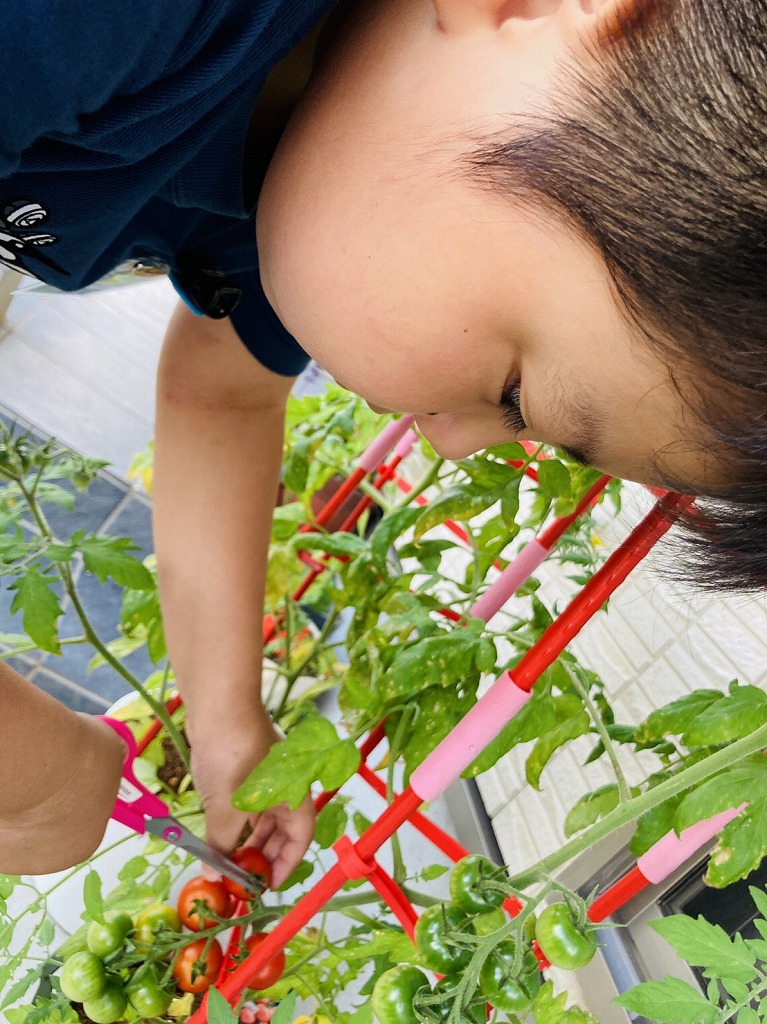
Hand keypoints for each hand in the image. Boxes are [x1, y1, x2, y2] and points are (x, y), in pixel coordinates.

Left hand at [189, 710, 314, 887]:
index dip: (286, 865)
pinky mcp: (248, 769)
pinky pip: (249, 804)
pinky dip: (238, 822)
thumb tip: (214, 875)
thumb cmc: (232, 757)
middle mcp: (286, 788)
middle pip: (283, 831)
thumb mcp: (226, 809)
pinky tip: (221, 834)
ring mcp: (267, 778)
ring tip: (229, 860)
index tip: (266, 886)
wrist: (219, 707)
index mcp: (295, 797)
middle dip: (264, 856)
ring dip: (249, 840)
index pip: (300, 839)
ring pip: (264, 818)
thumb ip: (222, 845)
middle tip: (243, 879)